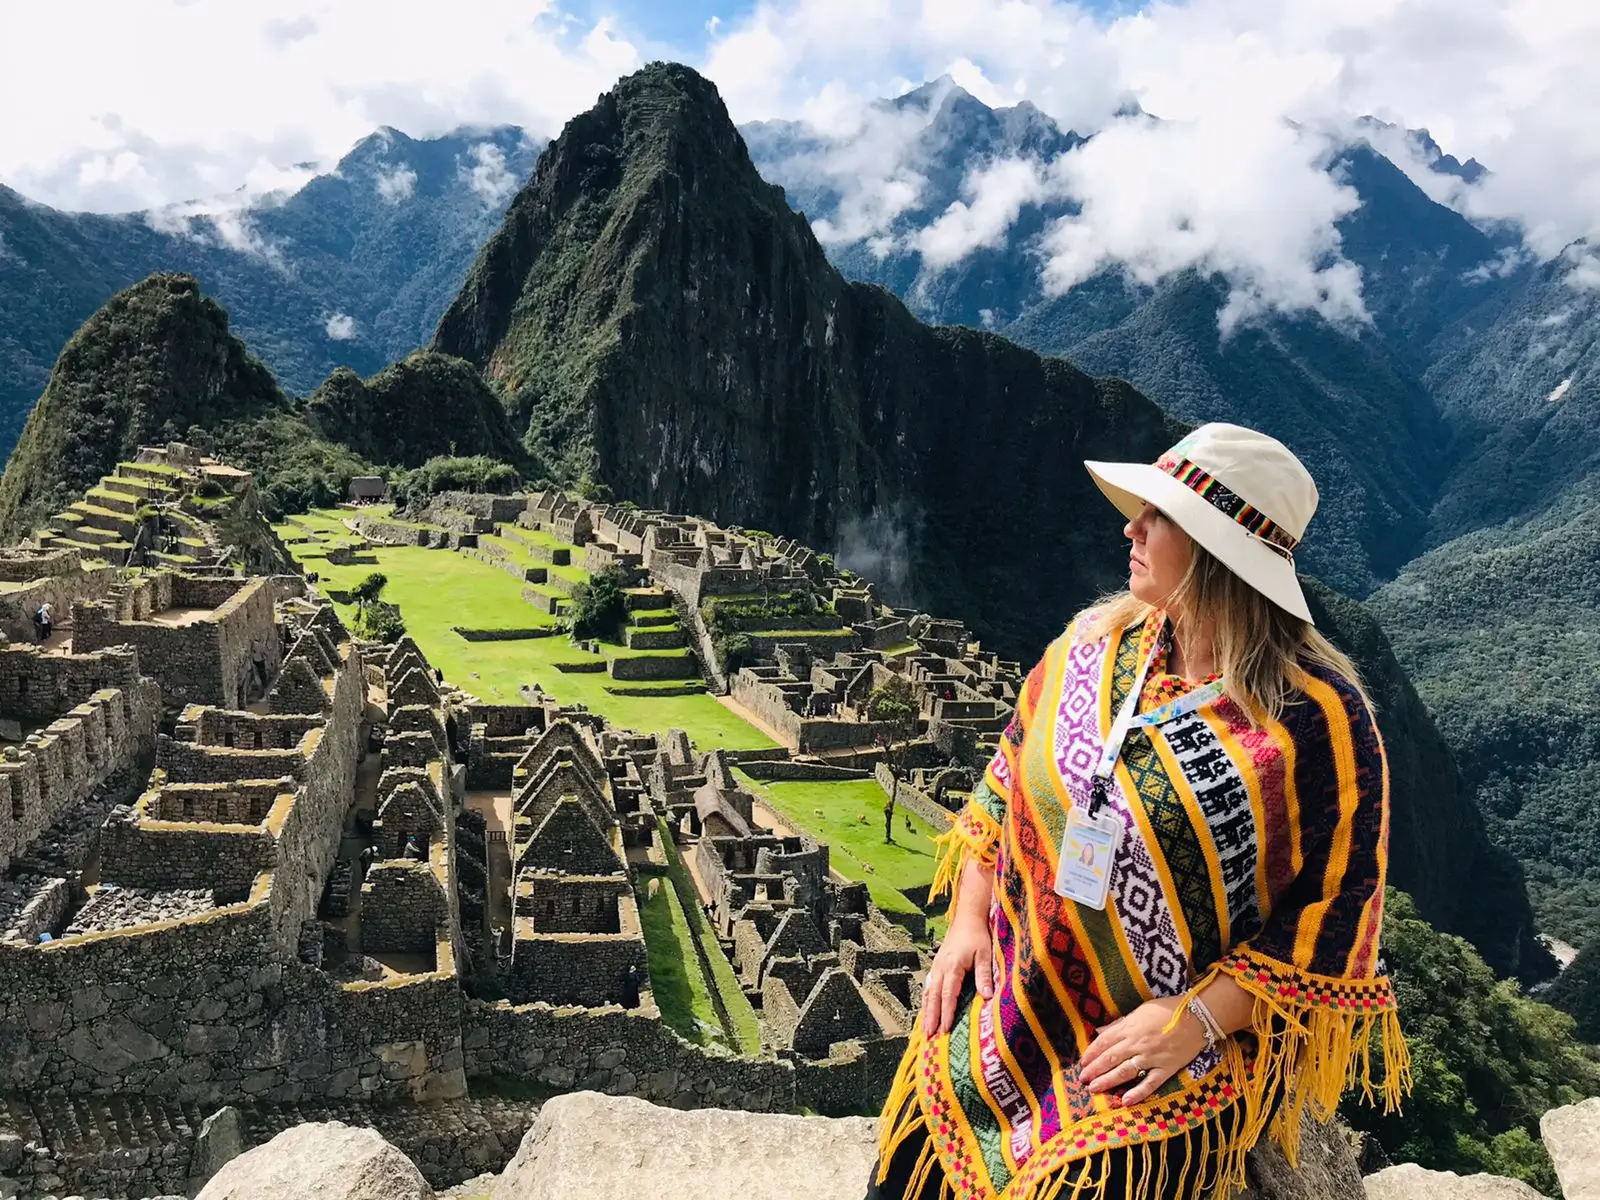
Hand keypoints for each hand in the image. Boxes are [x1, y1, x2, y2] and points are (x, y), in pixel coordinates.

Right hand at [918, 918, 993, 1036]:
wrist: (967, 919)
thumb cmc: (977, 936)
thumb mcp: (985, 954)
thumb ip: (984, 975)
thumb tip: (987, 996)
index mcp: (952, 966)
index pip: (948, 994)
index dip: (946, 1013)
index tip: (944, 1030)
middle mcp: (940, 968)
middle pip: (934, 997)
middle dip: (931, 1018)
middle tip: (928, 1037)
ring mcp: (936, 967)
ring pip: (928, 993)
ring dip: (926, 1012)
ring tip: (924, 1030)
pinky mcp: (936, 966)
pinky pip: (929, 987)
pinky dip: (927, 1001)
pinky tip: (926, 1011)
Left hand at [1077, 997, 1206, 1106]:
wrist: (1197, 1016)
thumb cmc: (1168, 1009)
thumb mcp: (1140, 1011)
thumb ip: (1121, 1023)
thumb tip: (1100, 1032)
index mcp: (1130, 1027)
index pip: (1104, 1042)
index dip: (1091, 1053)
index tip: (1082, 1063)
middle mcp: (1137, 1043)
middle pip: (1110, 1058)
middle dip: (1094, 1070)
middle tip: (1082, 1080)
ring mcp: (1152, 1057)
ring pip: (1125, 1071)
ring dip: (1108, 1081)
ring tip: (1094, 1089)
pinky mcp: (1167, 1068)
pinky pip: (1150, 1083)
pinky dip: (1138, 1093)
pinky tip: (1125, 1101)